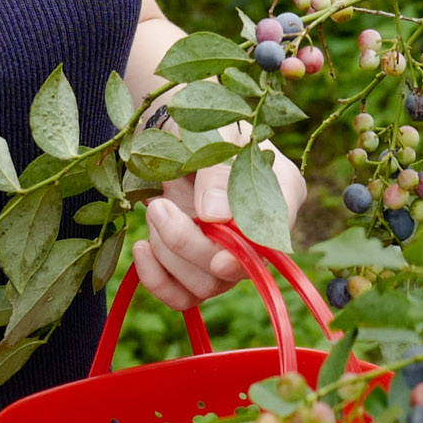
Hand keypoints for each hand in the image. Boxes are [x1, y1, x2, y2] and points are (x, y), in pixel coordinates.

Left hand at [132, 145, 308, 313]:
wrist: (171, 132)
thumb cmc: (200, 125)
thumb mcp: (212, 137)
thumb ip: (218, 173)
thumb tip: (216, 215)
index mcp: (281, 193)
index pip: (274, 232)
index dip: (247, 242)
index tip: (211, 225)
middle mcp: (260, 232)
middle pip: (234, 267)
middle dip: (188, 242)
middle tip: (158, 207)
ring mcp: (229, 254)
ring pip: (205, 285)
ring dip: (169, 253)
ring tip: (154, 210)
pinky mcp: (196, 268)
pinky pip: (181, 297)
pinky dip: (156, 279)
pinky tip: (142, 248)